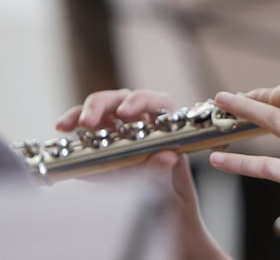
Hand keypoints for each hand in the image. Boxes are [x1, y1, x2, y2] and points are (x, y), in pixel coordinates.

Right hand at [56, 89, 229, 258]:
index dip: (142, 101)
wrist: (166, 219)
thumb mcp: (170, 190)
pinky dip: (74, 128)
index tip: (125, 113)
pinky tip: (63, 131)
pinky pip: (87, 133)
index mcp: (167, 132)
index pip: (159, 103)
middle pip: (124, 101)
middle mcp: (145, 128)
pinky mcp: (103, 147)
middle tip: (88, 121)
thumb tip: (167, 156)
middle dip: (103, 105)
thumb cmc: (174, 201)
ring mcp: (122, 134)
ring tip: (69, 125)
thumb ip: (164, 173)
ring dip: (83, 113)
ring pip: (102, 112)